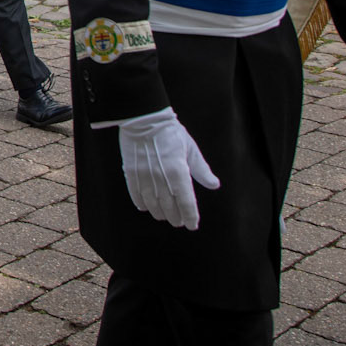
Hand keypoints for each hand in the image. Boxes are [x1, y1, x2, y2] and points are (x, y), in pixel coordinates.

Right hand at [117, 108, 220, 229]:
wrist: (144, 120)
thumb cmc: (171, 133)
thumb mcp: (191, 149)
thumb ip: (202, 170)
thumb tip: (214, 184)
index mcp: (179, 172)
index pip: (187, 203)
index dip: (191, 217)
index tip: (192, 225)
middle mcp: (162, 178)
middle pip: (170, 207)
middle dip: (176, 217)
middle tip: (179, 222)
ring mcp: (145, 176)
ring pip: (153, 205)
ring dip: (160, 213)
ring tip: (164, 216)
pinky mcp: (131, 173)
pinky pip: (137, 195)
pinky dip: (142, 204)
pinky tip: (146, 207)